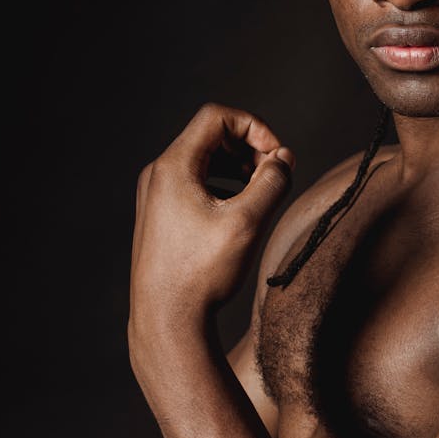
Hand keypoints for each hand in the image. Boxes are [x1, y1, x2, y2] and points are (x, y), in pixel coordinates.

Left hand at [129, 103, 294, 339]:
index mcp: (173, 166)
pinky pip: (194, 182)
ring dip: (238, 166)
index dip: (255, 127)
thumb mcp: (247, 222)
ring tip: (262, 192)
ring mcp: (155, 195)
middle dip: (249, 148)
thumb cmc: (202, 272)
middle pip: (210, 135)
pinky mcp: (159, 215)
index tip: (278, 157)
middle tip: (276, 176)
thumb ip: (272, 182)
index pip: (216, 117)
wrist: (166, 320)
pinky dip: (222, 184)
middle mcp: (158, 175)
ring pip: (203, 159)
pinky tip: (239, 210)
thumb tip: (283, 159)